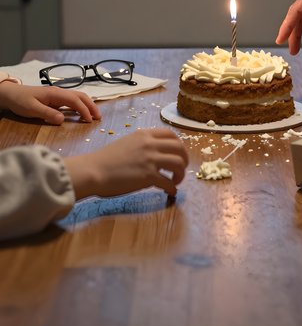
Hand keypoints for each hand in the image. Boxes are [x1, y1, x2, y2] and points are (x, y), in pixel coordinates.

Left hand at [0, 83, 101, 124]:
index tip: (90, 120)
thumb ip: (47, 114)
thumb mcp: (32, 109)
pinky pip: (71, 102)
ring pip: (77, 98)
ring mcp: (57, 95)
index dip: (84, 110)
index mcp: (55, 93)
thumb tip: (63, 120)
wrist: (10, 94)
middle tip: (98, 117)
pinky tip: (80, 114)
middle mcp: (59, 92)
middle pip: (80, 96)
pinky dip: (79, 107)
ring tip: (93, 116)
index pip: (75, 100)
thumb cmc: (20, 100)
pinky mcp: (55, 99)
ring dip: (86, 105)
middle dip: (91, 105)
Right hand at [65, 128, 188, 198]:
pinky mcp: (148, 176)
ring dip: (181, 174)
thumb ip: (142, 145)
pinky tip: (169, 192)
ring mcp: (150, 160)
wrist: (93, 170)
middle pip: (179, 148)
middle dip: (184, 159)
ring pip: (179, 163)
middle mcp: (150, 144)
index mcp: (144, 134)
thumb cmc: (105, 159)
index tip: (177, 154)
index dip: (178, 145)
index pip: (171, 134)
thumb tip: (153, 153)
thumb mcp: (126, 143)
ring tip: (175, 181)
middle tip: (180, 169)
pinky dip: (172, 188)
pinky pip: (169, 182)